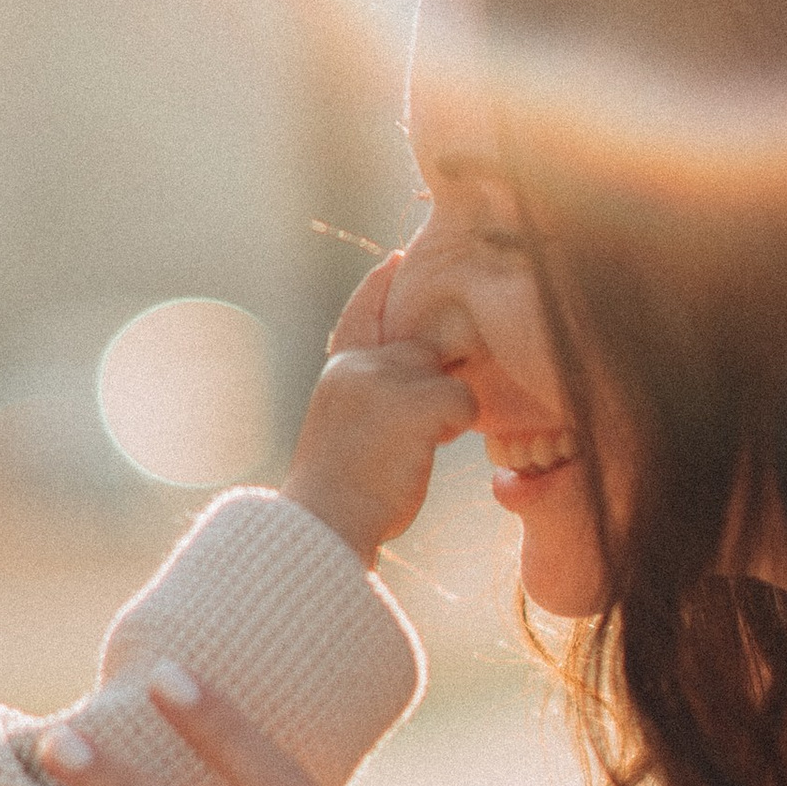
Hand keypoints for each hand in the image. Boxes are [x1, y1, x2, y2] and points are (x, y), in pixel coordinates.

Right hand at [281, 258, 474, 565]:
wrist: (323, 524)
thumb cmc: (337, 497)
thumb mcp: (342, 431)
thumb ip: (369, 396)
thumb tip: (425, 375)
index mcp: (337, 373)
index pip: (360, 316)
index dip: (379, 288)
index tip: (397, 260)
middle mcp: (359, 365)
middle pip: (423, 350)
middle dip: (435, 382)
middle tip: (417, 428)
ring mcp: (385, 380)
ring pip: (447, 376)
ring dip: (443, 414)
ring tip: (410, 450)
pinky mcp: (414, 402)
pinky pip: (463, 400)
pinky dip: (455, 429)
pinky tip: (424, 454)